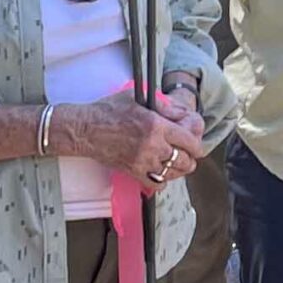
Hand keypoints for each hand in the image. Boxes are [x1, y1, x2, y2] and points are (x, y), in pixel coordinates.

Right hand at [70, 97, 203, 192]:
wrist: (86, 129)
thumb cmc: (108, 111)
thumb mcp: (138, 98)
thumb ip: (163, 105)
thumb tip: (182, 113)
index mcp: (156, 125)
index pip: (189, 140)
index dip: (196, 145)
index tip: (197, 147)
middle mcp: (152, 145)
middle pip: (184, 161)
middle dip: (190, 159)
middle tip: (189, 156)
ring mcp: (143, 161)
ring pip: (172, 173)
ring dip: (178, 170)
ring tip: (178, 165)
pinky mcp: (133, 171)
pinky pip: (155, 183)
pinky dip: (162, 181)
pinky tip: (161, 173)